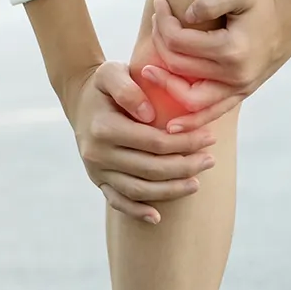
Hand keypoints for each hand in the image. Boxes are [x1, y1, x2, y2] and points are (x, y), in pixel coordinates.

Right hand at [60, 60, 220, 224]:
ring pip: (138, 190)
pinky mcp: (97, 180)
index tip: (209, 137)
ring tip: (197, 183)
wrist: (80, 100)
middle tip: (210, 160)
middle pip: (150, 168)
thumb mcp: (112, 72)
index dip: (184, 142)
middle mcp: (97, 153)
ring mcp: (96, 170)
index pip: (154, 142)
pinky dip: (137, 212)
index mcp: (103, 127)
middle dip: (185, 166)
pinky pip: (117, 201)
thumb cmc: (104, 84)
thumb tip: (149, 115)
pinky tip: (158, 217)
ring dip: (171, 190)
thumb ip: (128, 88)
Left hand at [140, 0, 290, 131]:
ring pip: (192, 100)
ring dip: (167, 88)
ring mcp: (240, 87)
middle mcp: (235, 74)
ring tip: (148, 75)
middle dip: (160, 44)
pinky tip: (173, 126)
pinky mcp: (243, 91)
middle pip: (179, 68)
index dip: (163, 23)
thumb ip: (210, 0)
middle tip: (155, 24)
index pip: (179, 42)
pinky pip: (213, 112)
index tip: (159, 4)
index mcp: (231, 49)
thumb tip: (184, 15)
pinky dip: (192, 120)